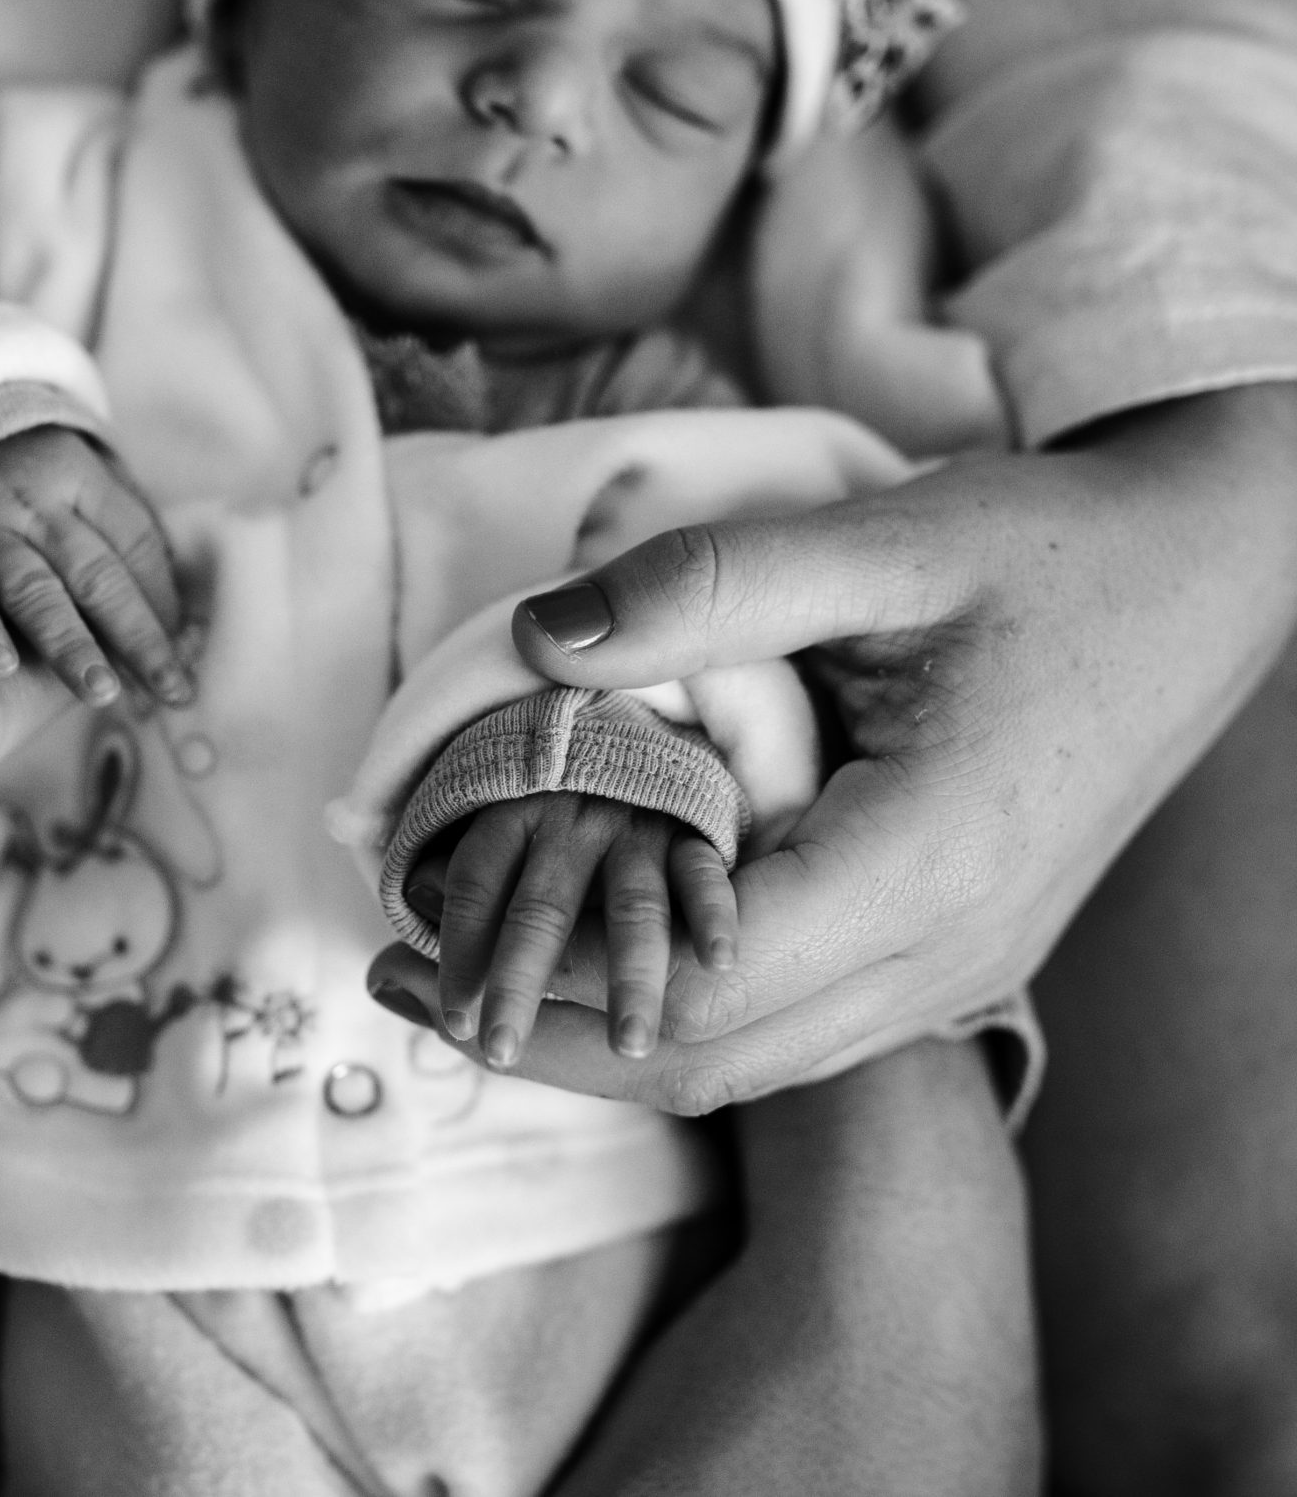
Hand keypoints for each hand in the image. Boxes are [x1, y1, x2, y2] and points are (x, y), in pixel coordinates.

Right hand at [0, 425, 190, 707]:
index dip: (163, 600)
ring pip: (33, 589)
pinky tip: (3, 668)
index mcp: (78, 473)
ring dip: (69, 643)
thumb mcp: (72, 474)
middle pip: (94, 573)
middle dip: (136, 636)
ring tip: (100, 691)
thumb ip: (120, 527)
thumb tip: (177, 608)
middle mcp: (32, 498)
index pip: (134, 541)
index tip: (182, 656)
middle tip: (167, 687)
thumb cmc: (17, 477)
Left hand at [371, 386, 1296, 1112]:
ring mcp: (959, 965)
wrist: (1201, 578)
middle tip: (398, 971)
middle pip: (713, 1059)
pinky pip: (796, 1022)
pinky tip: (604, 942)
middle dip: (542, 1033)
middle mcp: (950, 949)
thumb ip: (708, 588)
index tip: (411, 931)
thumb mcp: (883, 541)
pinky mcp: (952, 947)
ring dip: (604, 1032)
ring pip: (753, 1058)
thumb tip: (537, 641)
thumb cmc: (1052, 550)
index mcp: (932, 860)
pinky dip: (679, 1006)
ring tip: (470, 967)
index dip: (545, 975)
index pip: (706, 983)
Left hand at [409, 795, 734, 1070]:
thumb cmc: (552, 807)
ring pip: (631, 907)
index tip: (451, 1020)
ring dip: (628, 977)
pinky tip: (717, 961)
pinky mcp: (693, 831)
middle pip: (540, 909)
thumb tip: (381, 977)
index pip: (473, 886)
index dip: (457, 954)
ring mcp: (636, 826)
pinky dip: (714, 914)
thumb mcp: (496, 830)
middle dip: (519, 984)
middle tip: (499, 1050)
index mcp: (512, 814)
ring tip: (628, 1044)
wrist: (637, 725)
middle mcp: (570, 820)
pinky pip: (705, 874)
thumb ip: (454, 903)